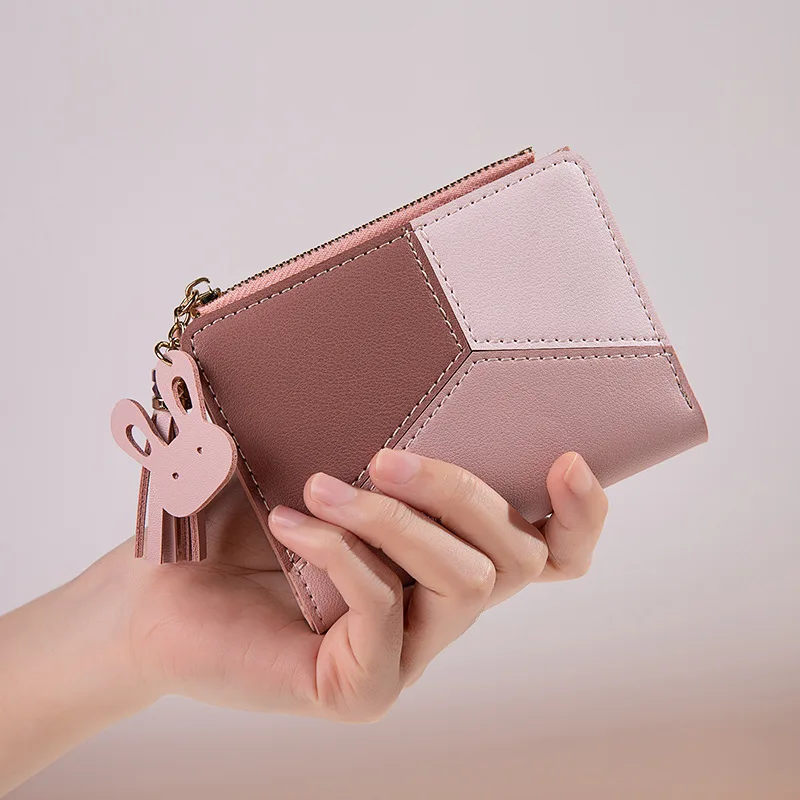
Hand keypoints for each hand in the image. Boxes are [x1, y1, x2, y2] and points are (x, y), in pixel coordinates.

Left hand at [116, 450, 606, 720]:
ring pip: (465, 584)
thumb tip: (411, 356)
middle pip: (518, 558)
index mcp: (448, 553)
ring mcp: (408, 654)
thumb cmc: (245, 514)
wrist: (160, 587)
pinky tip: (294, 524)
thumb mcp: (324, 455)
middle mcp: (442, 608)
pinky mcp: (363, 689)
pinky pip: (384, 615)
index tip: (567, 460)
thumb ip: (378, 428)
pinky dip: (342, 555)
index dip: (583, 514)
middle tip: (384, 455)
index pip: (553, 552)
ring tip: (324, 485)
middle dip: (460, 490)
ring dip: (396, 521)